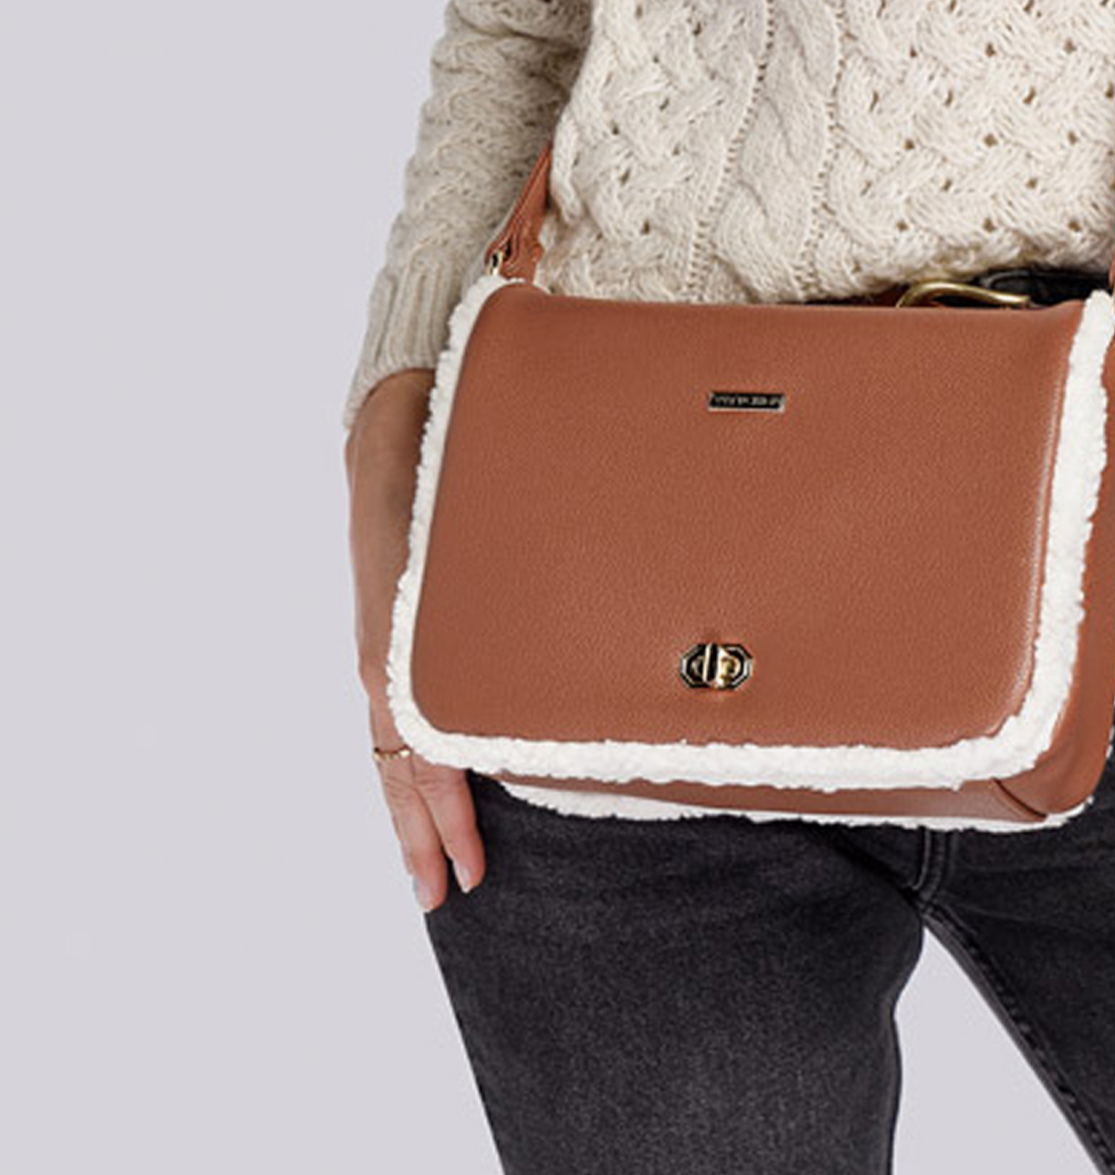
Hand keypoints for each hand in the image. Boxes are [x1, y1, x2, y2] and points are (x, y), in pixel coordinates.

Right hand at [346, 369, 486, 909]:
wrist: (395, 408)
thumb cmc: (437, 441)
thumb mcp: (454, 486)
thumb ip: (485, 537)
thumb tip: (538, 578)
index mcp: (403, 620)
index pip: (413, 733)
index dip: (439, 798)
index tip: (466, 855)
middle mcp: (391, 641)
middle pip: (399, 754)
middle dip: (424, 825)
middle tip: (451, 890)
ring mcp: (393, 640)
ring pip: (397, 743)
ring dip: (417, 807)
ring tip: (441, 868)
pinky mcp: (406, 632)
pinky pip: (405, 713)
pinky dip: (418, 763)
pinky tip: (444, 790)